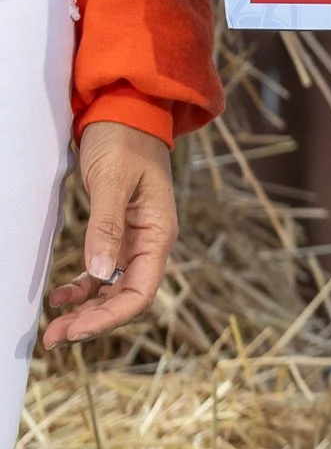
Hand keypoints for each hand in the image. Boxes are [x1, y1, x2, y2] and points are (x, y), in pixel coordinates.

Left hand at [45, 121, 177, 341]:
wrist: (126, 109)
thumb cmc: (124, 141)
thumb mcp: (114, 182)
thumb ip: (107, 227)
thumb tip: (99, 275)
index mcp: (158, 234)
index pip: (139, 293)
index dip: (107, 318)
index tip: (74, 330)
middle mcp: (149, 244)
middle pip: (124, 298)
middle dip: (91, 322)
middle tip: (54, 339)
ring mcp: (134, 241)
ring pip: (111, 290)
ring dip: (85, 311)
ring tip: (54, 327)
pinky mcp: (117, 234)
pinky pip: (102, 273)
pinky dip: (82, 289)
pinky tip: (60, 296)